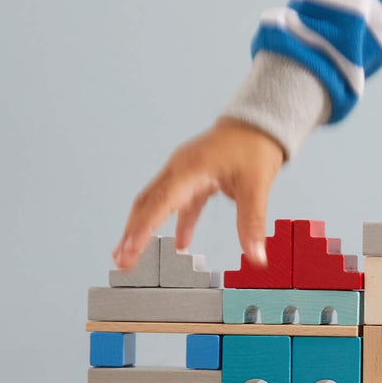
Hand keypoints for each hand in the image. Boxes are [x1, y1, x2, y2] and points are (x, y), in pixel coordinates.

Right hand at [113, 118, 284, 270]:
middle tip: (121, 260)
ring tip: (132, 254)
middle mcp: (180, 169)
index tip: (130, 249)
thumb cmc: (255, 145)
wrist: (260, 122)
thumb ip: (252, 222)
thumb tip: (256, 255)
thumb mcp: (257, 185)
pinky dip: (178, 224)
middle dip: (132, 233)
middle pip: (148, 203)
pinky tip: (180, 245)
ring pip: (156, 203)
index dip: (144, 227)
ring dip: (144, 228)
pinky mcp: (193, 178)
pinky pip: (178, 203)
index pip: (161, 201)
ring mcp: (184, 173)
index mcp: (190, 167)